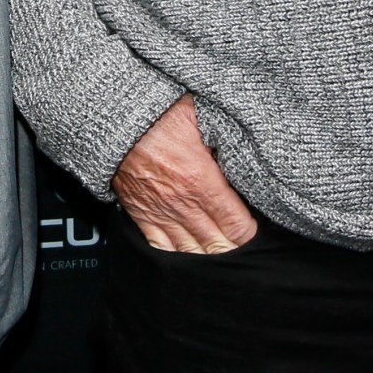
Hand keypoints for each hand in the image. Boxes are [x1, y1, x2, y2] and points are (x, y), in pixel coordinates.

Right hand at [112, 96, 257, 252]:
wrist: (117, 121)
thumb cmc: (158, 115)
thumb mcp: (202, 117)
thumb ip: (227, 137)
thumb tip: (247, 151)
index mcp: (202, 181)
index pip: (237, 225)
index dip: (250, 233)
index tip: (255, 229)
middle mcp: (183, 204)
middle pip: (218, 245)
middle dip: (235, 250)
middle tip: (244, 247)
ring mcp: (161, 213)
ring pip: (192, 251)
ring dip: (209, 256)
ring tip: (222, 254)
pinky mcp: (141, 214)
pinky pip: (160, 246)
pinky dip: (177, 255)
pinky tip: (189, 256)